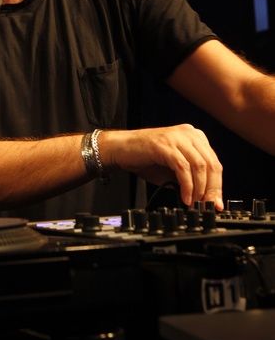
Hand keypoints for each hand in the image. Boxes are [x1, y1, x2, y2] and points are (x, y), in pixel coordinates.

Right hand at [100, 124, 222, 208]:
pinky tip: (184, 197)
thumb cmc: (145, 158)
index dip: (217, 185)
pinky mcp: (165, 145)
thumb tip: (204, 197)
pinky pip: (183, 168)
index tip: (216, 203)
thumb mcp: (174, 167)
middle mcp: (189, 133)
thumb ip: (190, 176)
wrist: (120, 148)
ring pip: (200, 166)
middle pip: (211, 164)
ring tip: (194, 203)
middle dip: (211, 189)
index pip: (214, 162)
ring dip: (199, 189)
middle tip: (208, 206)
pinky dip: (187, 185)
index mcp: (194, 136)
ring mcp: (177, 137)